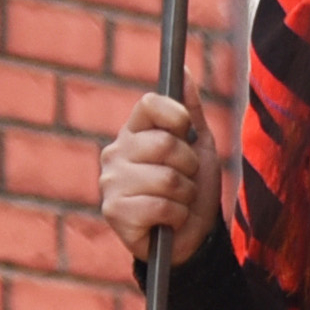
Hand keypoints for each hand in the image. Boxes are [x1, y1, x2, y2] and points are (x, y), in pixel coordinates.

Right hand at [92, 90, 213, 262]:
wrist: (191, 237)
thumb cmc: (192, 188)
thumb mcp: (199, 147)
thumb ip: (191, 111)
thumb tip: (184, 72)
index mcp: (134, 133)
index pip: (150, 105)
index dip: (177, 116)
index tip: (188, 132)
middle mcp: (115, 153)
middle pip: (165, 144)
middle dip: (190, 166)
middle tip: (185, 179)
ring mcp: (111, 182)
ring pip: (167, 179)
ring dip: (186, 196)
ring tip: (178, 202)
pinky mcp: (113, 212)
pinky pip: (161, 206)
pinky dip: (178, 216)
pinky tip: (169, 220)